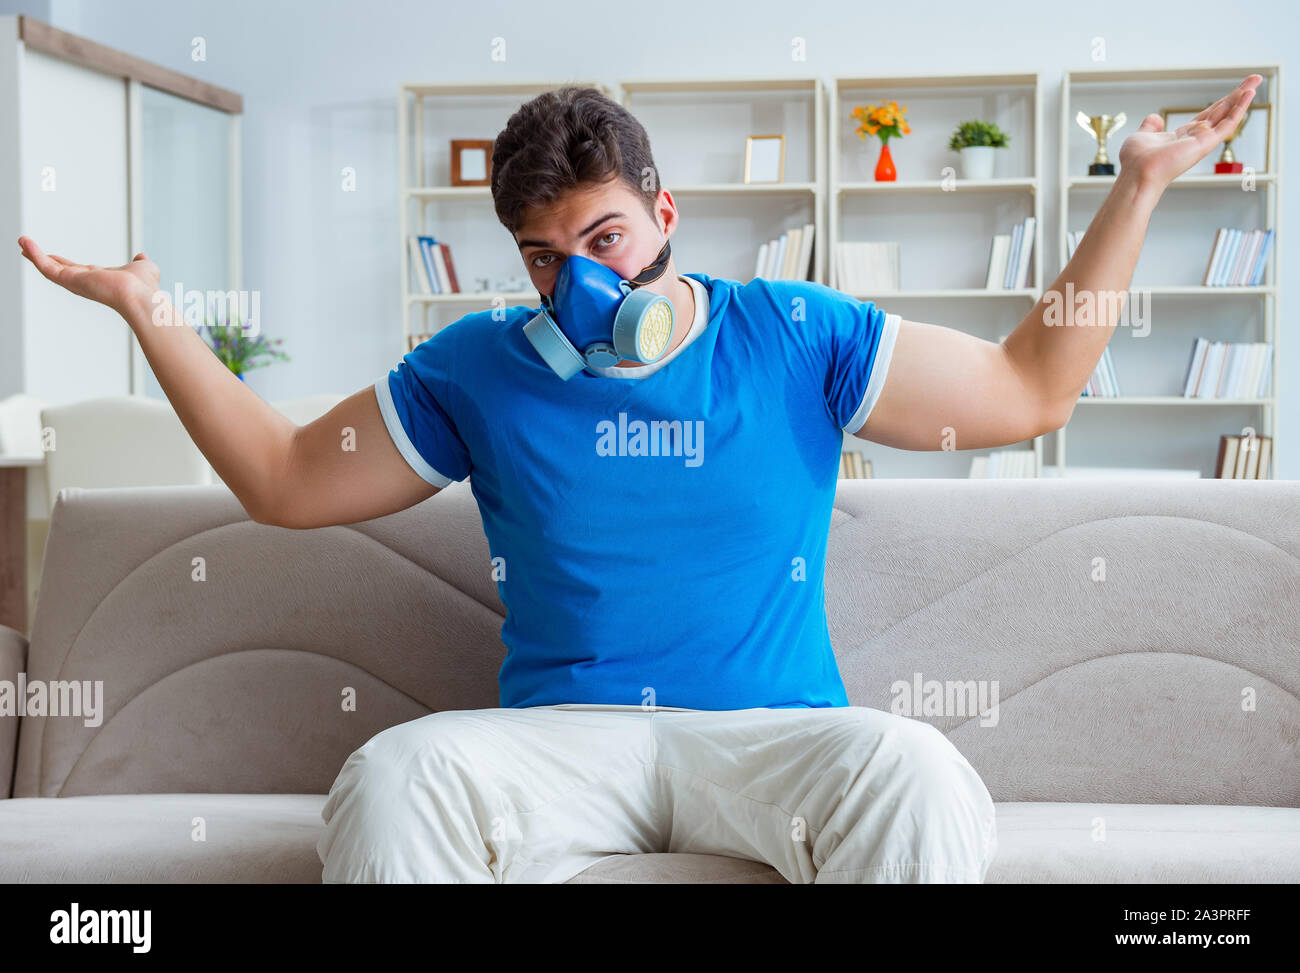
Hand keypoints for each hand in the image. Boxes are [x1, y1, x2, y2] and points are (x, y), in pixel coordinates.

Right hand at [17, 236, 160, 315]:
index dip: (64, 262)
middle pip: (59, 269)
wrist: (140, 296)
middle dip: (43, 259)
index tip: (53, 256)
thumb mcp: (144, 268)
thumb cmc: (145, 287)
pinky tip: (24, 243)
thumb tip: (142, 257)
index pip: (77, 270)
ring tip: (21, 241)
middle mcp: (86, 282)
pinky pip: (46, 267)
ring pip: (49, 268)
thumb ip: (141, 263)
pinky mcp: (69, 280)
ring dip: (34, 254)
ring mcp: (76, 283)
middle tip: (27, 248)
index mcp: (100, 279)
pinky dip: (34, 254)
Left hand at [1118, 74, 1261, 195]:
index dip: (1220, 103)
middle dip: (1237, 95)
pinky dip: (1240, 108)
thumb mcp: (1142, 136)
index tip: (1233, 92)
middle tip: (1254, 79)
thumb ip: (1150, 127)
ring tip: (1256, 81)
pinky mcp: (1206, 143)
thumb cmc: (1137, 162)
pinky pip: (1228, 123)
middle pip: (1222, 111)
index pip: (1207, 115)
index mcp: (1183, 136)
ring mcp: (1202, 141)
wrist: (1138, 173)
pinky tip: (1249, 94)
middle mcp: (1195, 138)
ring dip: (1242, 97)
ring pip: (1228, 114)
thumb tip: (1154, 118)